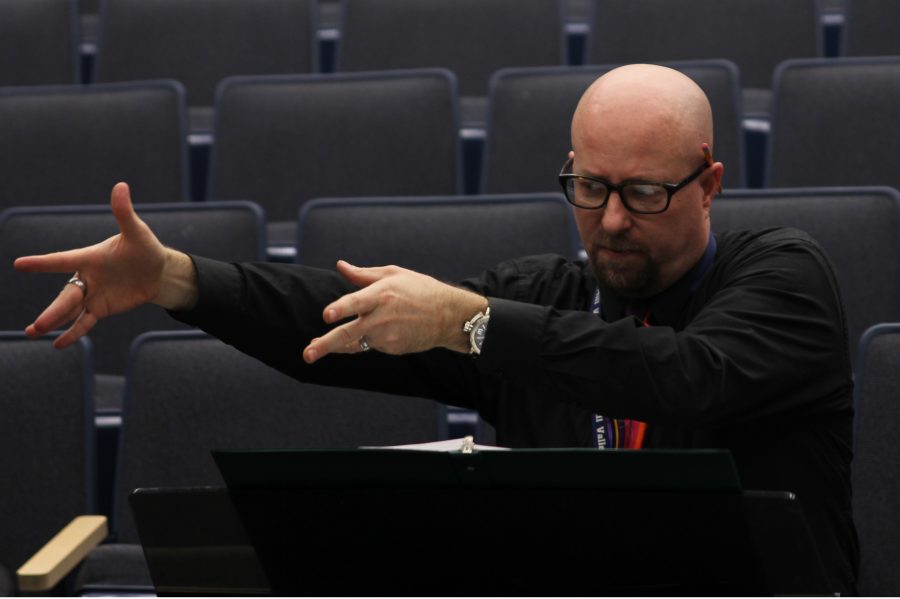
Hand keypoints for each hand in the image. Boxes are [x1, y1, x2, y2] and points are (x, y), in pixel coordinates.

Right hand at [14, 182, 195, 348]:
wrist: (159, 272)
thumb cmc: (145, 249)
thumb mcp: (137, 233)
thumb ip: (124, 213)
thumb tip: (121, 186)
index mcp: (88, 258)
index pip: (61, 261)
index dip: (42, 264)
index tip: (19, 264)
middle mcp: (86, 277)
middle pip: (66, 295)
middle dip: (52, 310)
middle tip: (37, 325)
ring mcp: (92, 295)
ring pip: (70, 310)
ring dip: (54, 321)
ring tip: (35, 333)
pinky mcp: (101, 308)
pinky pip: (84, 322)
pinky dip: (73, 332)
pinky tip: (59, 344)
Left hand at [303, 261, 486, 363]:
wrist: (448, 316)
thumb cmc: (419, 289)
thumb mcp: (393, 274)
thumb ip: (363, 274)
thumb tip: (340, 265)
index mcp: (381, 295)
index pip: (356, 302)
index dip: (340, 308)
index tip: (326, 316)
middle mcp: (382, 318)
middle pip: (349, 333)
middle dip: (326, 344)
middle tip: (307, 354)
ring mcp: (387, 337)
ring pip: (355, 342)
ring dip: (337, 344)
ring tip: (315, 348)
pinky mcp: (392, 349)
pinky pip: (370, 345)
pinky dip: (364, 340)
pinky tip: (371, 333)